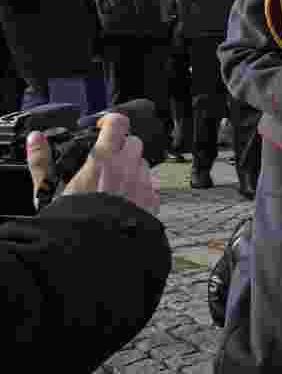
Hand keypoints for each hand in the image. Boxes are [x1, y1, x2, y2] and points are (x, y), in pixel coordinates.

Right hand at [27, 113, 159, 214]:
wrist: (94, 251)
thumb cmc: (71, 223)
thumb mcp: (49, 191)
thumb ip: (42, 162)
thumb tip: (36, 140)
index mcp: (103, 159)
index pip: (118, 123)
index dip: (110, 122)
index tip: (103, 128)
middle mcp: (128, 168)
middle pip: (134, 142)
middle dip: (121, 147)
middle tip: (106, 160)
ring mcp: (143, 184)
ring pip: (144, 163)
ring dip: (132, 167)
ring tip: (114, 184)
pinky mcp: (153, 201)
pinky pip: (152, 184)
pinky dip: (142, 186)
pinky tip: (126, 198)